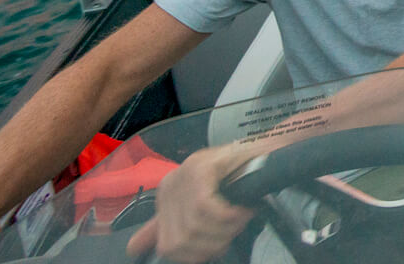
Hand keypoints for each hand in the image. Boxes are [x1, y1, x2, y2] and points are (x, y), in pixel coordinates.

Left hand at [126, 145, 254, 262]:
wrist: (269, 150)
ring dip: (225, 230)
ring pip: (194, 228)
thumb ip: (171, 225)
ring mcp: (183, 176)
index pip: (166, 246)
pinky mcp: (199, 169)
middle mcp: (169, 186)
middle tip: (234, 231)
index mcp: (166, 197)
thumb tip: (134, 249)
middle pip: (180, 242)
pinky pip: (206, 209)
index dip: (193, 255)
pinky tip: (244, 210)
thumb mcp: (202, 204)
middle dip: (213, 244)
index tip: (215, 249)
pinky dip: (230, 217)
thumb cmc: (241, 178)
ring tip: (241, 218)